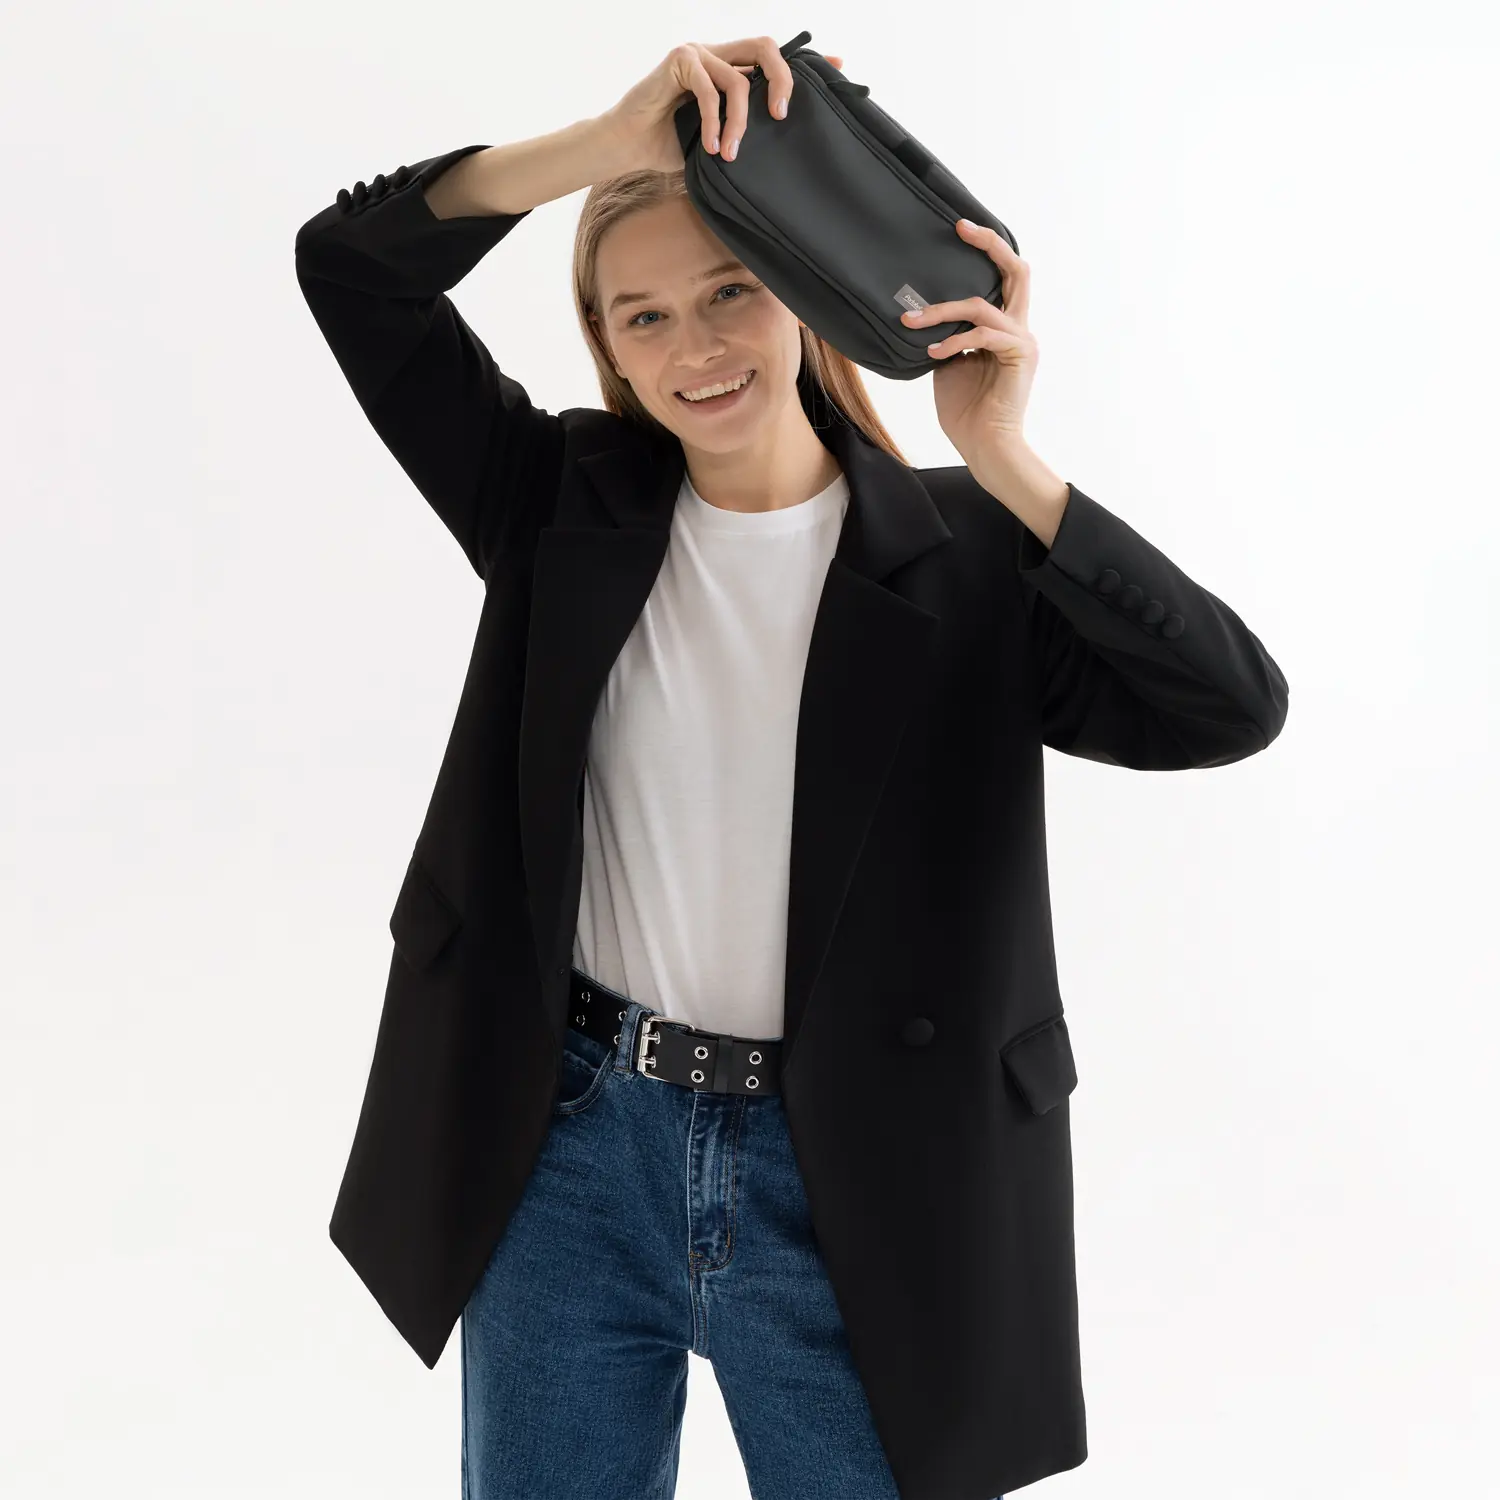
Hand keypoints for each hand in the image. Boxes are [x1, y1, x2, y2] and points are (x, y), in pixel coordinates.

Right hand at [602, 38, 843, 175]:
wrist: (629, 147)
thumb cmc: (672, 145)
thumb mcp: (720, 141)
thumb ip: (746, 133)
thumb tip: (781, 149)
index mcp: (732, 70)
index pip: (775, 58)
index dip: (808, 60)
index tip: (841, 65)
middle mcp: (719, 55)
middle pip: (766, 49)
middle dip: (783, 81)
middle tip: (781, 117)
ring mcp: (699, 54)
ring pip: (739, 81)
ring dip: (739, 124)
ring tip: (729, 154)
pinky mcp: (679, 60)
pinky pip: (709, 89)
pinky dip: (711, 122)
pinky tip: (707, 147)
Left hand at [902, 221, 1036, 462]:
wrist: (983, 445)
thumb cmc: (965, 410)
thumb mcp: (947, 364)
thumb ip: (945, 336)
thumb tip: (920, 314)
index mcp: (1003, 327)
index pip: (1002, 278)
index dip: (986, 249)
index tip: (958, 229)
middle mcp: (1018, 328)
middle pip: (1017, 270)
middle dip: (990, 245)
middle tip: (961, 228)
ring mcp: (1022, 341)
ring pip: (983, 305)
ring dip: (943, 312)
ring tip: (912, 322)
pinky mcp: (1020, 354)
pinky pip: (983, 334)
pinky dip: (955, 341)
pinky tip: (933, 353)